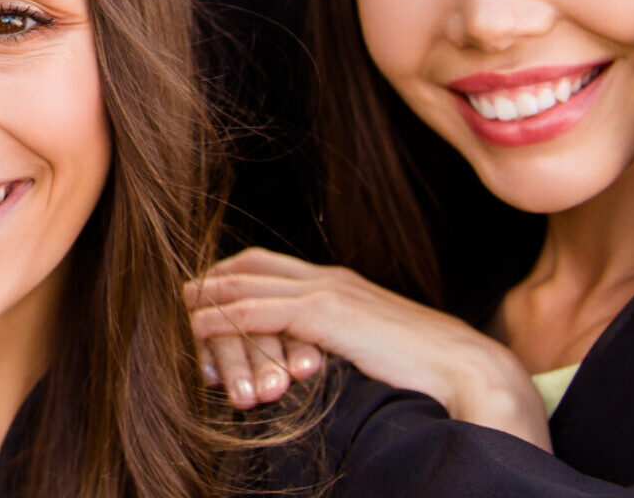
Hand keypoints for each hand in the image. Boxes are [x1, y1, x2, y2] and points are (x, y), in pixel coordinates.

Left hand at [187, 248, 550, 448]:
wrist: (463, 367)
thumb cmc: (421, 367)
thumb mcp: (365, 347)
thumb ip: (331, 344)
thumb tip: (302, 362)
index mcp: (335, 281)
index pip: (263, 267)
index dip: (226, 280)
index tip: (196, 299)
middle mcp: (324, 277)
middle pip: (244, 267)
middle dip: (204, 284)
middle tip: (170, 304)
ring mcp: (323, 291)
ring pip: (242, 286)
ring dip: (204, 304)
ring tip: (171, 320)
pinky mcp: (323, 313)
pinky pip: (256, 311)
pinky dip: (221, 319)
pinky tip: (196, 329)